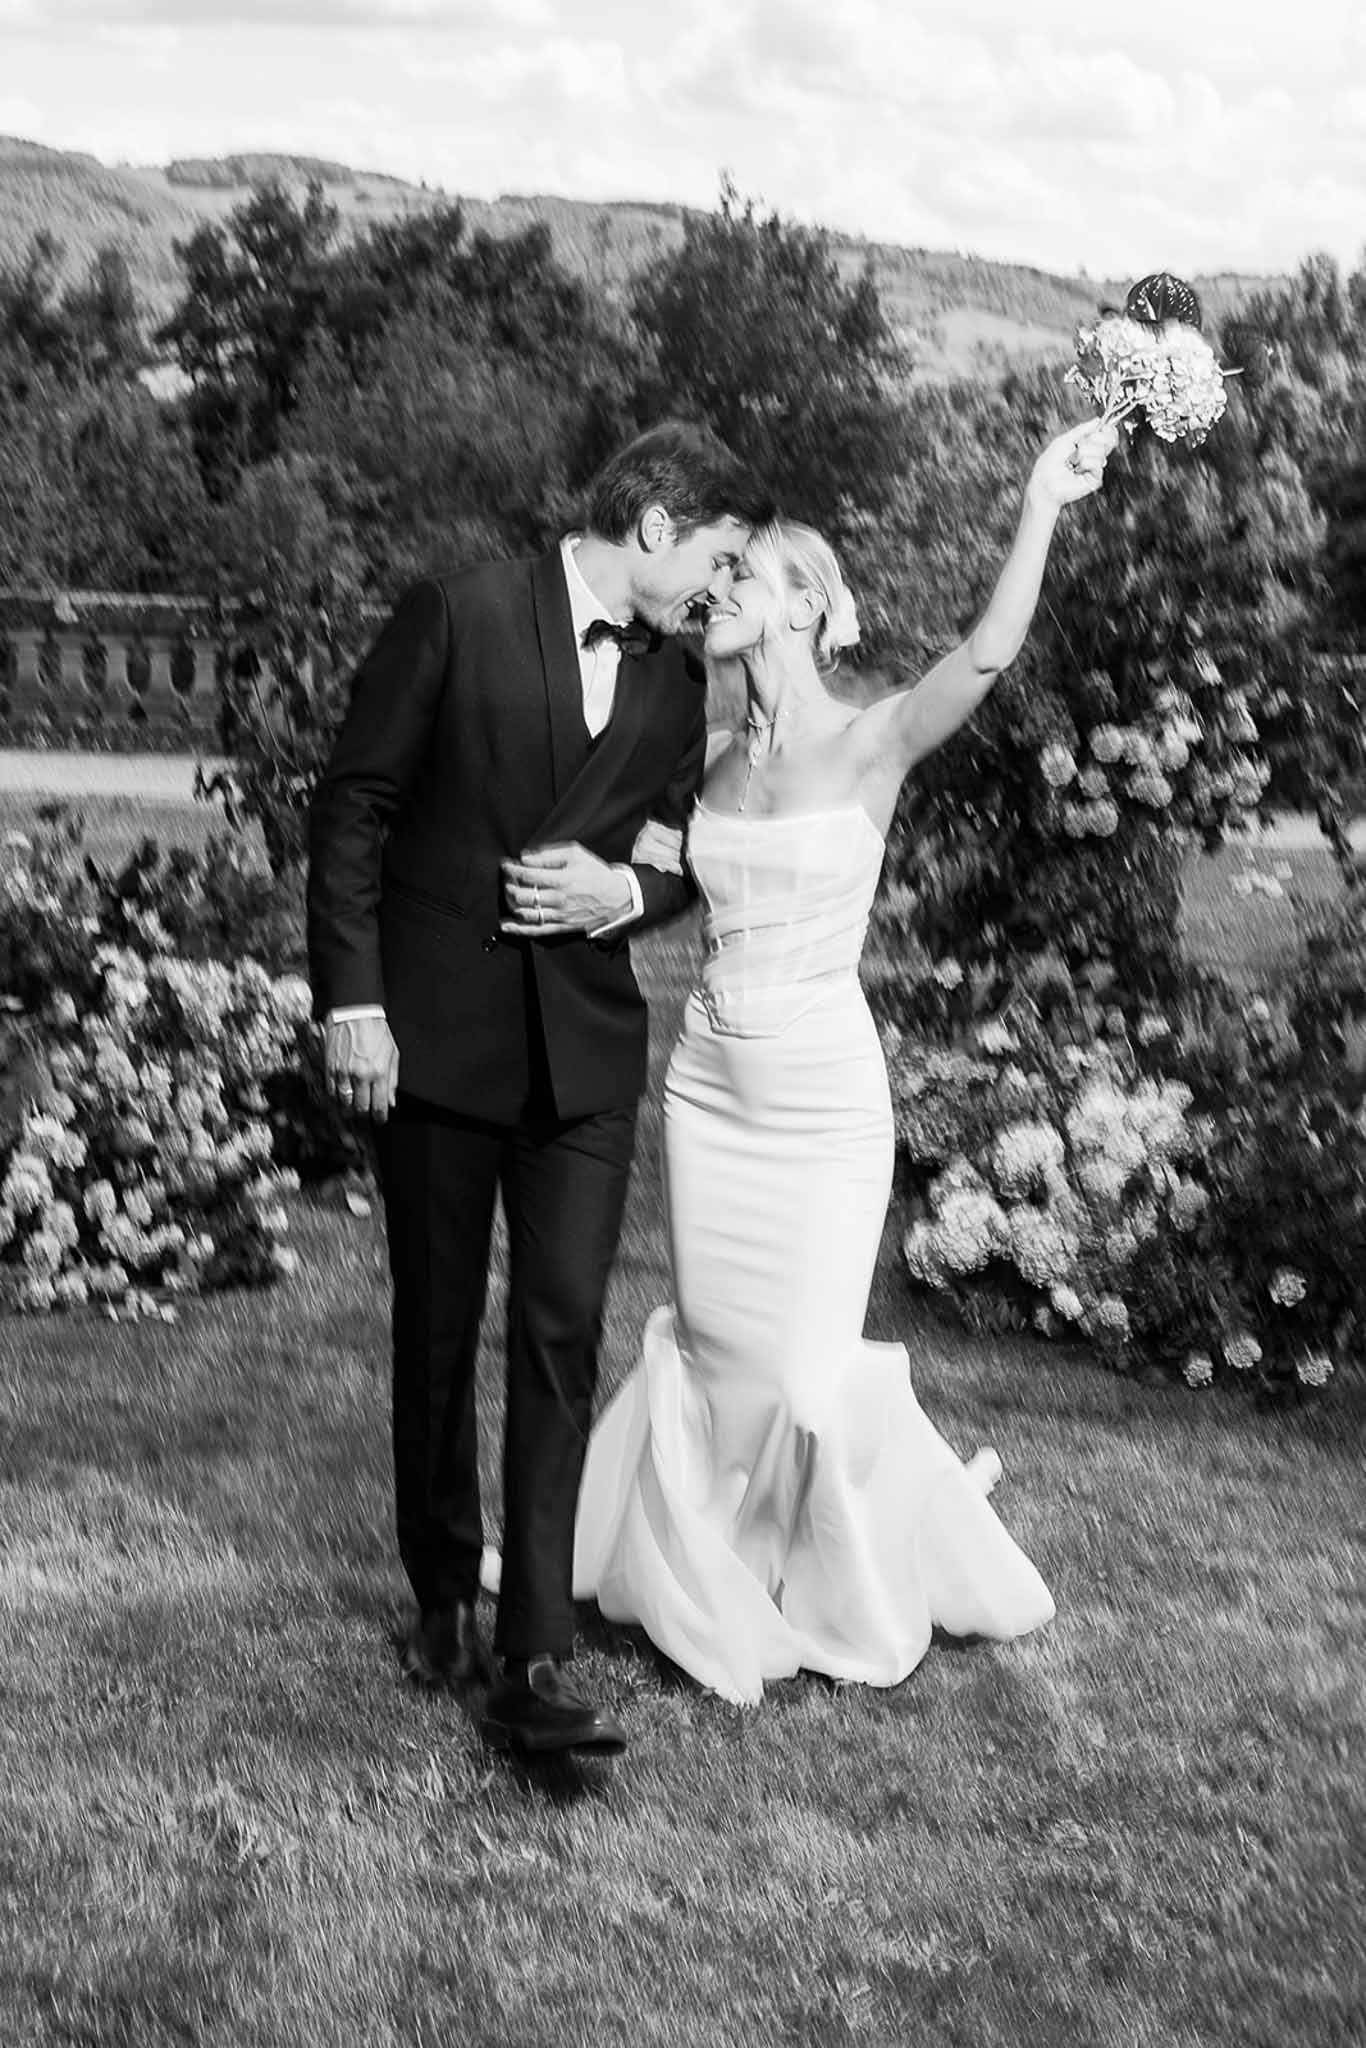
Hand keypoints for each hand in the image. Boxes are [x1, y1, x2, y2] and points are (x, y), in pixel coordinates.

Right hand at [324, 1014, 399, 1122]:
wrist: (355, 1012)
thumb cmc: (376, 1031)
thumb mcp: (392, 1054)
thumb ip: (392, 1080)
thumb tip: (390, 1101)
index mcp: (379, 1073)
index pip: (378, 1106)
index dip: (379, 1117)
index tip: (379, 1119)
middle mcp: (361, 1075)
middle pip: (360, 1108)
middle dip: (364, 1113)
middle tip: (367, 1111)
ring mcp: (343, 1073)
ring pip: (344, 1103)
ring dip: (349, 1107)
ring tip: (353, 1105)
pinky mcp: (330, 1067)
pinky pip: (331, 1091)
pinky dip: (337, 1096)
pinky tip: (342, 1094)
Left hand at [501, 843, 632, 936]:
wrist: (617, 897)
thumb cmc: (596, 873)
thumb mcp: (576, 854)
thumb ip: (549, 854)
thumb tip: (525, 857)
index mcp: (562, 879)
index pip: (527, 875)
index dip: (511, 869)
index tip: (506, 865)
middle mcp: (558, 899)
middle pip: (522, 895)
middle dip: (509, 885)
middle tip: (508, 879)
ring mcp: (559, 915)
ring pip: (525, 913)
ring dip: (511, 903)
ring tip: (509, 893)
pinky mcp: (561, 927)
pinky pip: (535, 931)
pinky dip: (518, 929)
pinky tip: (506, 925)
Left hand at [1028, 419, 1118, 509]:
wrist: (1045, 481)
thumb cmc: (1050, 462)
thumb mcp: (1065, 439)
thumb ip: (1082, 429)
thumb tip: (1097, 420)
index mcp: (1088, 446)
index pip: (1108, 435)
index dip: (1109, 430)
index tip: (1104, 427)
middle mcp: (1094, 456)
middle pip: (1110, 440)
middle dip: (1095, 439)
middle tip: (1080, 445)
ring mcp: (1095, 468)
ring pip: (1101, 450)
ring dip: (1084, 452)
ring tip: (1072, 462)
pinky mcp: (1096, 479)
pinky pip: (1097, 463)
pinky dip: (1085, 463)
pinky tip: (1077, 470)